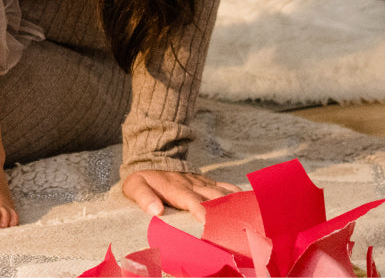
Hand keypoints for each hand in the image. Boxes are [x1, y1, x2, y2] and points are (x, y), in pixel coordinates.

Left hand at [122, 169, 239, 221]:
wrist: (151, 157)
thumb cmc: (143, 179)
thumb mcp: (134, 186)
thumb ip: (143, 197)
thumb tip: (155, 211)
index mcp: (175, 188)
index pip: (191, 201)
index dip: (201, 210)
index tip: (209, 222)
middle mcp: (192, 184)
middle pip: (213, 198)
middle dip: (225, 212)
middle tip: (238, 227)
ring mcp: (201, 182)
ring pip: (222, 192)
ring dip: (235, 204)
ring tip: (249, 217)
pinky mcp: (207, 181)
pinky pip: (225, 185)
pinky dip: (237, 193)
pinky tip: (250, 202)